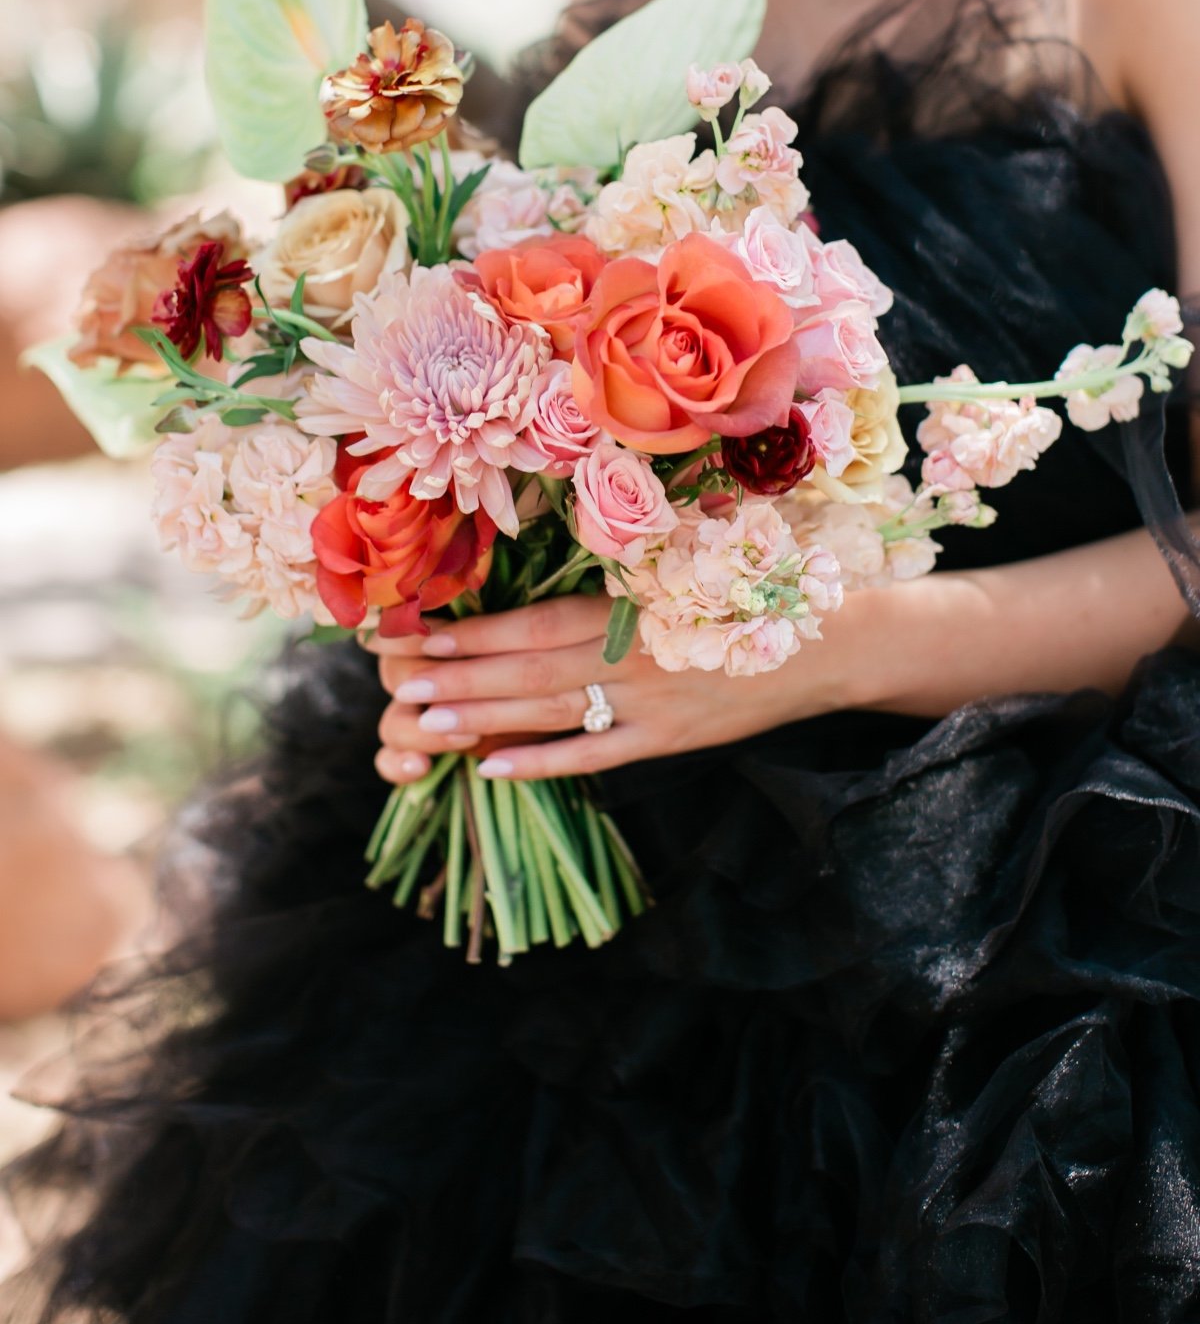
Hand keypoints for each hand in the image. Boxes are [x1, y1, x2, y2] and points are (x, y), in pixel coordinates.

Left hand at [371, 593, 868, 784]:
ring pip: (549, 713)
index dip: (472, 630)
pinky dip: (543, 763)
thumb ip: (619, 569)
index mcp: (628, 603)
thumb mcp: (683, 563)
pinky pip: (594, 756)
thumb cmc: (746, 589)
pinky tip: (494, 769)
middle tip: (398, 684)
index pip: (532, 621)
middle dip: (458, 677)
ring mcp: (647, 701)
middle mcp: (629, 652)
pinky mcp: (667, 739)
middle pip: (526, 669)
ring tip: (425, 723)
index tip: (417, 632)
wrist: (820, 642)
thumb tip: (552, 553)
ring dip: (484, 718)